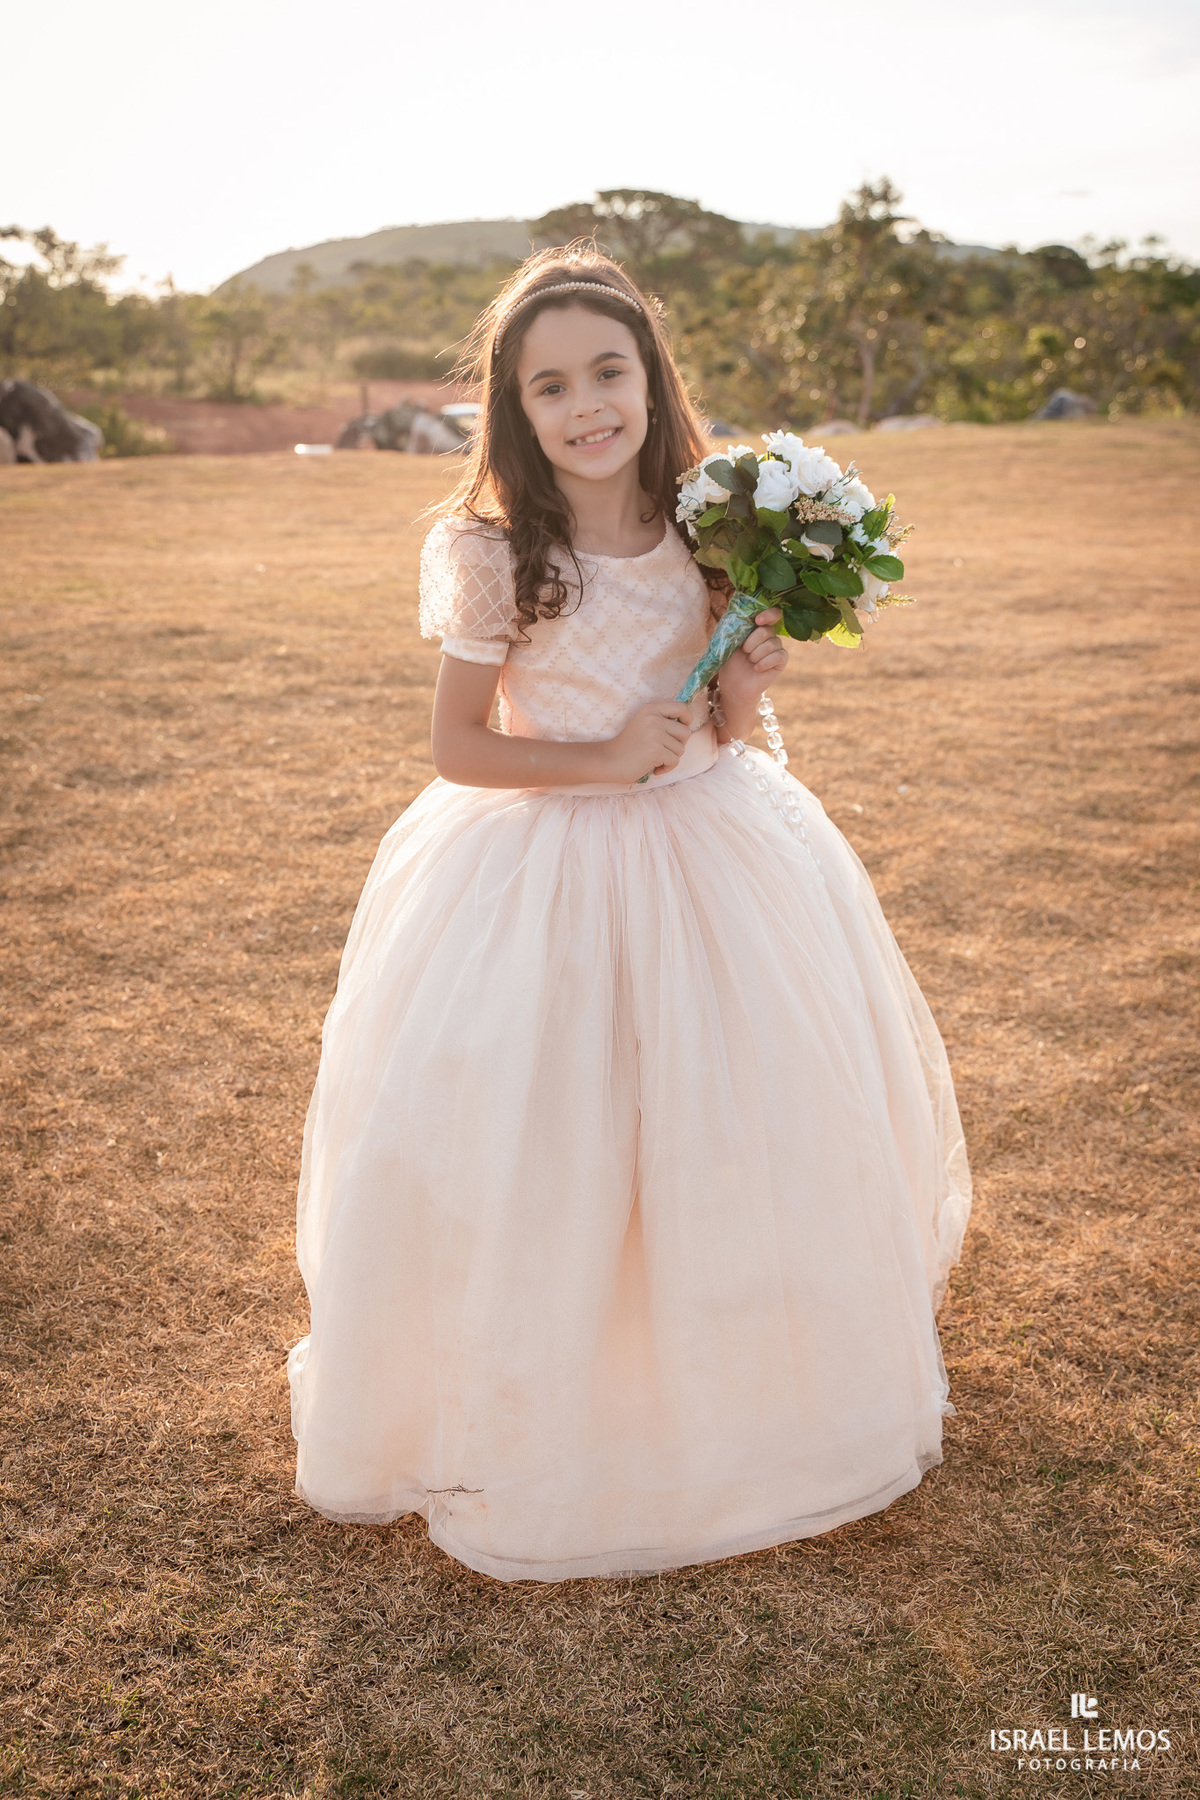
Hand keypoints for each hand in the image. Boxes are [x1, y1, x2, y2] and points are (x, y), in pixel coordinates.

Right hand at [603, 699, 692, 783]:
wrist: (609, 760)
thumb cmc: (628, 746)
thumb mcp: (643, 723)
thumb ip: (662, 720)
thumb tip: (687, 724)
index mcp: (651, 709)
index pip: (682, 707)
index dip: (687, 719)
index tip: (681, 728)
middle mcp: (654, 719)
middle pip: (686, 732)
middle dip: (679, 745)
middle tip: (664, 750)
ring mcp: (655, 734)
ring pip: (681, 749)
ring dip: (671, 758)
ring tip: (655, 759)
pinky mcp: (655, 751)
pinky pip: (674, 761)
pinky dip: (666, 768)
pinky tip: (654, 768)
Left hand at [717, 607, 788, 721]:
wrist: (733, 685)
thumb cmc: (729, 662)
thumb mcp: (726, 641)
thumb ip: (732, 625)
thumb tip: (735, 611)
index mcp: (757, 627)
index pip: (772, 613)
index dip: (768, 614)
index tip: (757, 621)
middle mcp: (770, 635)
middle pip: (766, 631)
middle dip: (751, 643)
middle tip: (744, 652)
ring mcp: (777, 647)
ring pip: (771, 644)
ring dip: (755, 655)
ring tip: (749, 661)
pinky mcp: (781, 661)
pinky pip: (778, 656)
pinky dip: (764, 663)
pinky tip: (757, 669)